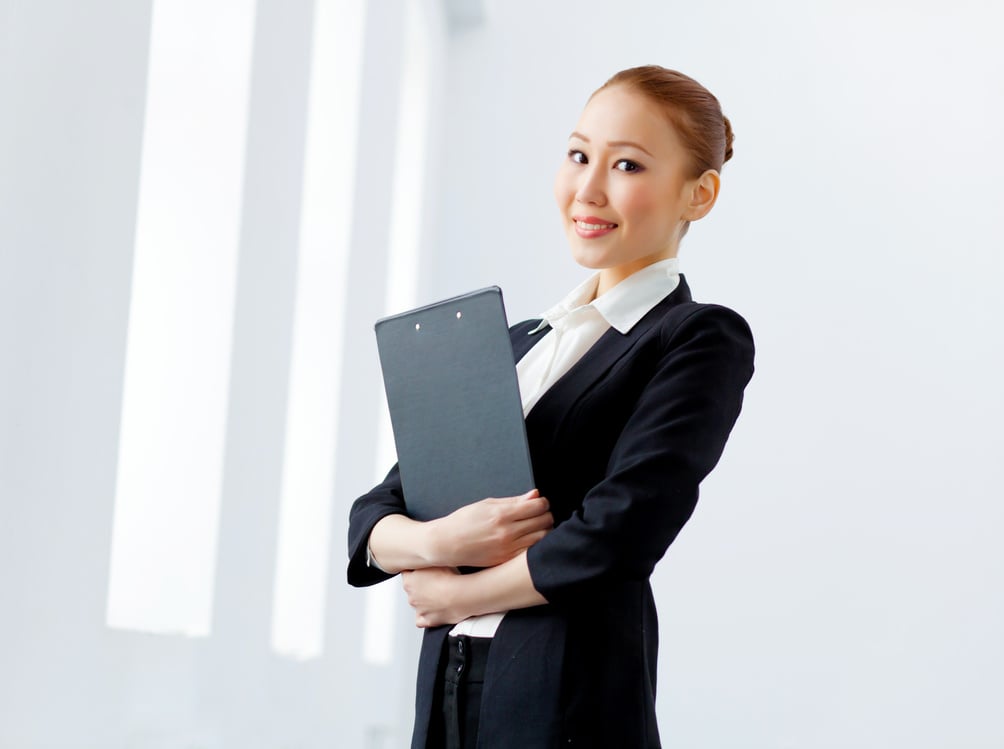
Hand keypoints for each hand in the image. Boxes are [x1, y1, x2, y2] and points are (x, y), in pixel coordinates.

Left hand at [402, 567, 464, 627]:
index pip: (406, 573)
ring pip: (418, 604)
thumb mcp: (436, 561)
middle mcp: (411, 597)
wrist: (461, 596)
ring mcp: (419, 610)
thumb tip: (426, 559)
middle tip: (436, 581)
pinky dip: (426, 616)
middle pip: (412, 590)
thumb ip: (427, 561)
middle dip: (421, 586)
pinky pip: (422, 620)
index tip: (424, 569)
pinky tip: (435, 609)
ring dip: (425, 600)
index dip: (417, 570)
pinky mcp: (428, 621)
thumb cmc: (450, 578)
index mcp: (409, 581)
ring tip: (440, 594)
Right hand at [429, 489, 552, 567]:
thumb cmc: (464, 521)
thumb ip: (514, 501)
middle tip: (542, 513)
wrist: (447, 544)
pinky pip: (530, 552)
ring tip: (538, 526)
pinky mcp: (506, 560)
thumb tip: (534, 495)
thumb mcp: (487, 504)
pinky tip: (531, 539)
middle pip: (543, 521)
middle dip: (546, 514)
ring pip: (541, 538)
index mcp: (502, 514)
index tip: (541, 503)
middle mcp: (506, 532)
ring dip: (545, 530)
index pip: (537, 506)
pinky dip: (536, 545)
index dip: (543, 502)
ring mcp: (507, 549)